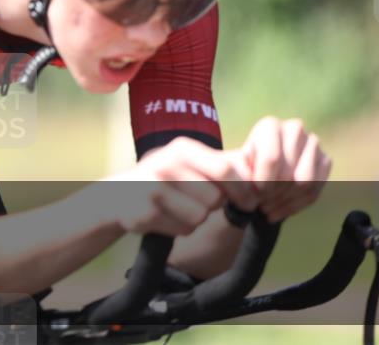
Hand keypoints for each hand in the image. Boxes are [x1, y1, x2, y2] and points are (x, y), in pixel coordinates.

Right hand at [110, 137, 256, 237]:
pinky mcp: (145, 212)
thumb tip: (260, 169)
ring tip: (179, 207)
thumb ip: (225, 164)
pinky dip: (181, 229)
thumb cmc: (166, 177)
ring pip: (200, 216)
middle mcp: (166, 164)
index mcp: (183, 148)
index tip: (249, 202)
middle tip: (204, 202)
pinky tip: (166, 217)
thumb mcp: (191, 162)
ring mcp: (153, 188)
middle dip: (216, 205)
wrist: (118, 194)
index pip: (226, 170)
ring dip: (197, 218)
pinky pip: (183, 229)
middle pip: (215, 198)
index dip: (243, 190)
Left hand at [241, 117, 332, 222]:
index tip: (254, 193)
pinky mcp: (325, 159)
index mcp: (270, 125)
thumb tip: (246, 178)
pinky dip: (295, 206)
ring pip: (304, 183)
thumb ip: (236, 170)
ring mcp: (313, 143)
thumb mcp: (233, 167)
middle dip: (272, 194)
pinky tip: (278, 213)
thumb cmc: (243, 167)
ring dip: (283, 202)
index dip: (262, 181)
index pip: (272, 159)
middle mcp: (294, 128)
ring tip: (266, 209)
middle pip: (288, 172)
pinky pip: (315, 190)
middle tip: (259, 205)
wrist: (259, 172)